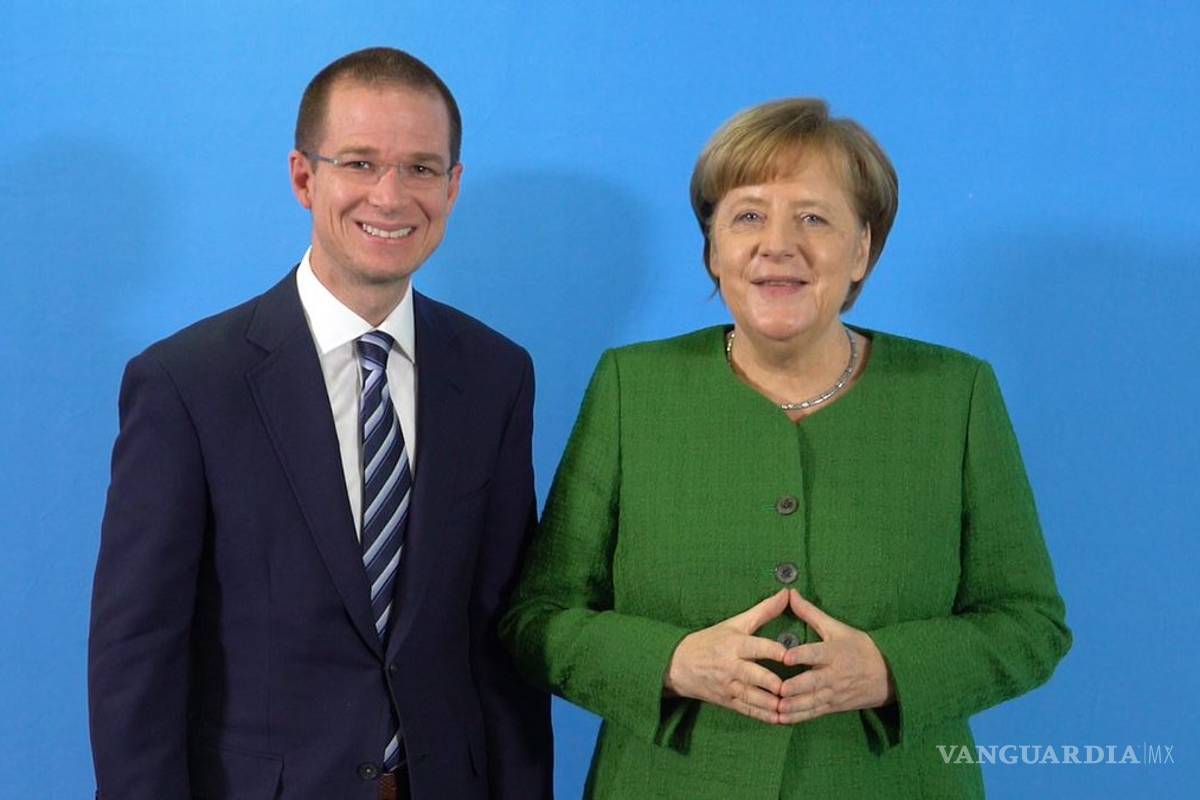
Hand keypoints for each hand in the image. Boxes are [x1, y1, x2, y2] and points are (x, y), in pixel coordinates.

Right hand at [664, 589, 790, 723]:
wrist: (678, 664)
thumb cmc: (711, 640)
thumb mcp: (735, 623)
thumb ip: (764, 610)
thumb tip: (786, 593)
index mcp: (734, 644)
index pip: (756, 647)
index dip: (773, 651)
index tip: (790, 655)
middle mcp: (730, 666)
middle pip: (753, 675)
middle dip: (771, 683)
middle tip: (790, 688)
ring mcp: (728, 686)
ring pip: (751, 697)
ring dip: (770, 704)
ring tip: (789, 708)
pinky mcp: (727, 701)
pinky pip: (747, 710)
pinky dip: (763, 716)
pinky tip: (780, 720)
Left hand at [777, 590, 893, 723]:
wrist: (888, 674)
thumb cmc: (859, 647)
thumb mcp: (837, 627)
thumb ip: (810, 613)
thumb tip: (790, 593)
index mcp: (834, 652)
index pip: (816, 653)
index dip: (801, 655)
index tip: (786, 657)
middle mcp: (834, 674)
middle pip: (813, 682)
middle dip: (796, 687)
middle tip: (778, 689)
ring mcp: (834, 693)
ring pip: (812, 701)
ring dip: (794, 706)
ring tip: (776, 708)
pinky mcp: (833, 706)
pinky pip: (814, 713)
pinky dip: (799, 717)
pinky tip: (782, 719)